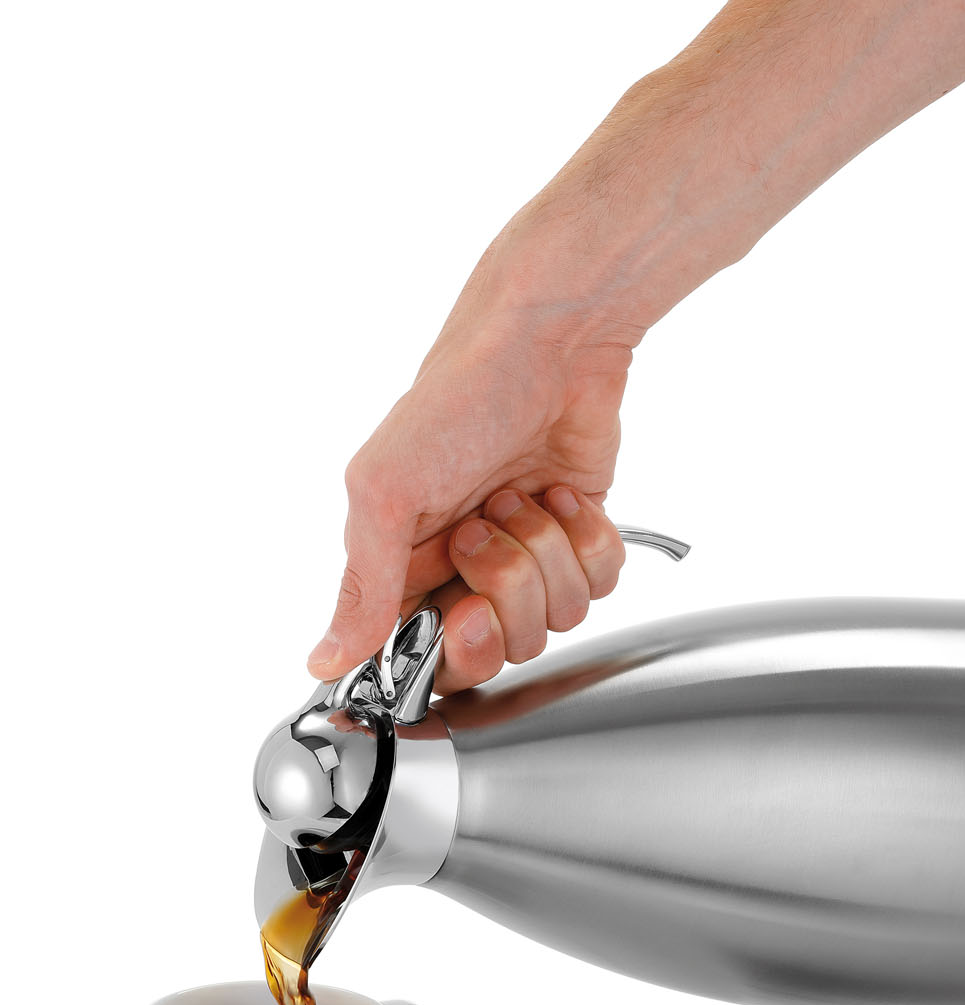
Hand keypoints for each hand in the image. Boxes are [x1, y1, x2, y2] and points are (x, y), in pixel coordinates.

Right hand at [307, 236, 638, 692]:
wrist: (549, 344)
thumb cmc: (457, 399)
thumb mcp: (386, 490)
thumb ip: (362, 586)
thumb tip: (324, 660)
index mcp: (405, 563)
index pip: (428, 655)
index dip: (455, 646)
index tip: (464, 608)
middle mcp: (465, 568)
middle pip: (500, 648)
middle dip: (506, 593)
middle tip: (488, 535)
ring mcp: (527, 555)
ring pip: (556, 619)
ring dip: (546, 554)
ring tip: (522, 497)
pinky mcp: (579, 538)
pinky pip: (599, 586)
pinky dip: (588, 541)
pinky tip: (562, 495)